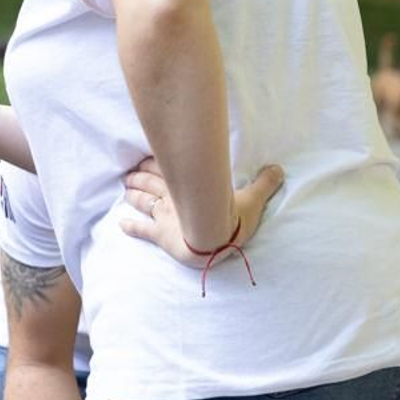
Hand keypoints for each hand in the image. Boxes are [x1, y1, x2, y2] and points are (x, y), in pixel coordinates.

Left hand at [119, 156, 284, 267]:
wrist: (214, 240)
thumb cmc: (231, 218)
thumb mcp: (252, 198)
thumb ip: (265, 183)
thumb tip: (279, 168)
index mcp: (190, 186)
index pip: (168, 169)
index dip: (155, 164)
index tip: (144, 159)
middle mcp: (173, 198)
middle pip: (151, 183)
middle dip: (139, 178)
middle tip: (128, 174)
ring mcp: (164, 216)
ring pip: (143, 201)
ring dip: (132, 195)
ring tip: (125, 189)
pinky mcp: (160, 236)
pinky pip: (142, 231)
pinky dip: (130, 227)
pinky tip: (120, 225)